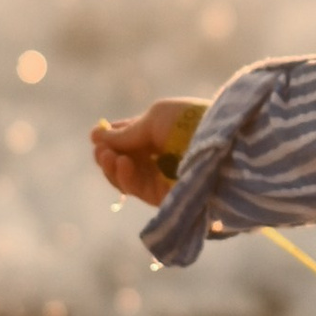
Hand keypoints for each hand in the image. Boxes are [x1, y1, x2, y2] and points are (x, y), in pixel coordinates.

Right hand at [89, 96, 208, 206]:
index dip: (110, 136)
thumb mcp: (155, 119)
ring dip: (111, 166)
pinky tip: (122, 164)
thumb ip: (126, 133)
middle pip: (122, 158)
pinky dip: (124, 177)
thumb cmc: (190, 123)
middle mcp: (160, 154)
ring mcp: (161, 176)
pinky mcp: (163, 197)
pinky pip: (136, 189)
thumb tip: (95, 136)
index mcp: (160, 130)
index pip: (128, 136)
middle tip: (100, 150)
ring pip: (124, 176)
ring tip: (108, 157)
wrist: (220, 147)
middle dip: (107, 153)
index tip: (96, 135)